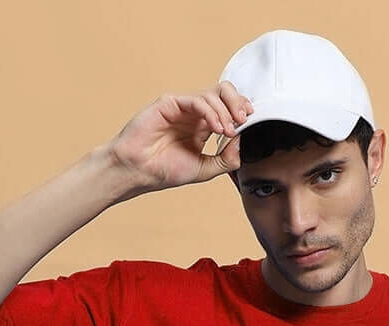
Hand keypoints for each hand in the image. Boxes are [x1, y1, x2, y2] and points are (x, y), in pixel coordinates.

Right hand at [105, 82, 252, 192]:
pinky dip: (211, 112)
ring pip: (212, 94)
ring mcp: (182, 107)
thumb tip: (242, 141)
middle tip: (243, 118)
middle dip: (237, 103)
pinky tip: (216, 128)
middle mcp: (194, 114)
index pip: (227, 108)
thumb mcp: (204, 169)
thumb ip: (225, 158)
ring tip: (227, 131)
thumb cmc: (164, 170)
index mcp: (202, 127)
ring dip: (226, 112)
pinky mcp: (170, 102)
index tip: (250, 120)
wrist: (139, 171)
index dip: (240, 110)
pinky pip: (197, 100)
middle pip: (223, 93)